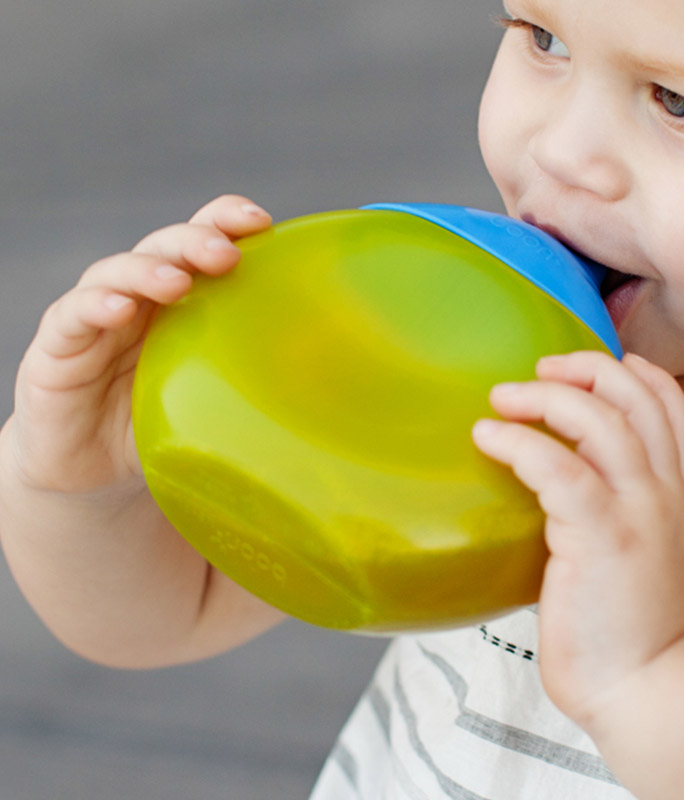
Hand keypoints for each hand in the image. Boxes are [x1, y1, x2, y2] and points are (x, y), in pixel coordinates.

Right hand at [5, 194, 271, 495]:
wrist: (97, 477)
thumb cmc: (163, 429)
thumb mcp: (215, 403)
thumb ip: (253, 385)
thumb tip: (331, 394)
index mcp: (184, 304)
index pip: (203, 244)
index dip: (226, 222)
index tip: (263, 222)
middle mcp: (141, 300)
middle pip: (165, 248)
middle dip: (196, 241)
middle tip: (227, 254)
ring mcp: (97, 320)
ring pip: (117, 273)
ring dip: (147, 270)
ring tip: (177, 282)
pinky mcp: (58, 349)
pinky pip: (73, 317)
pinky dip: (96, 306)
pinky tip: (120, 310)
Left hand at [472, 351, 683, 731]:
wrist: (649, 690)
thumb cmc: (627, 630)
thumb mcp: (639, 556)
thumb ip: (614, 513)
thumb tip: (557, 487)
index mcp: (672, 497)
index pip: (673, 413)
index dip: (642, 376)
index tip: (604, 363)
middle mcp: (662, 494)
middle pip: (637, 400)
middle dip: (587, 370)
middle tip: (540, 370)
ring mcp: (637, 512)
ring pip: (601, 421)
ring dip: (546, 398)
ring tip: (503, 397)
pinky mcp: (601, 536)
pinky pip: (558, 468)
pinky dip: (519, 444)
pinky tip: (488, 438)